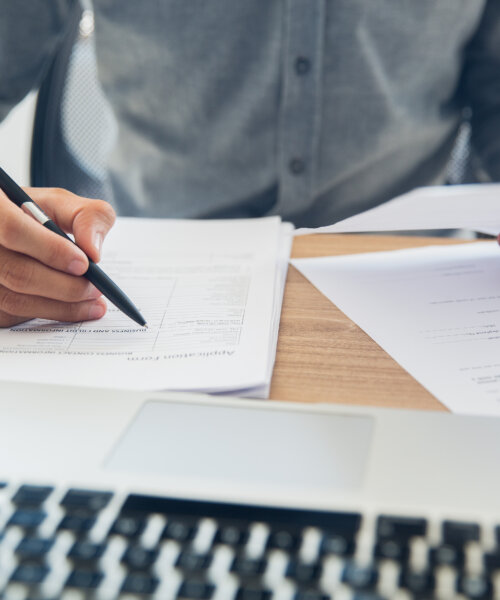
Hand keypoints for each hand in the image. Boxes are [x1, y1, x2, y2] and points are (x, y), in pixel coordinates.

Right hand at [0, 187, 115, 327]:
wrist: (12, 230)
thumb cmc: (38, 215)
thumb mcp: (63, 204)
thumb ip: (88, 216)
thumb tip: (93, 251)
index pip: (13, 229)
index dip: (51, 249)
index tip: (84, 264)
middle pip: (18, 273)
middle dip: (65, 287)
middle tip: (96, 290)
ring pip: (16, 301)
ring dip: (62, 307)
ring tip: (94, 304)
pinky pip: (14, 316)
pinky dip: (48, 314)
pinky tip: (72, 309)